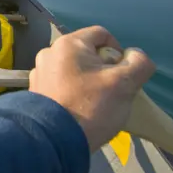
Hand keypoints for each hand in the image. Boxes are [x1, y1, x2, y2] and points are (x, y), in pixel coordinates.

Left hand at [28, 25, 155, 151]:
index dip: (118, 50)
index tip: (122, 72)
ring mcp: (38, 71)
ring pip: (72, 69)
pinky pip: (59, 83)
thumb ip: (137, 63)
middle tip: (110, 89)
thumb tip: (133, 55)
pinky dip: (71, 91)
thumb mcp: (124, 83)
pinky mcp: (35, 90)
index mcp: (68, 44)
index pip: (101, 34)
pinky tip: (77, 108)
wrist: (54, 138)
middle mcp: (49, 52)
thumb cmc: (90, 106)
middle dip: (102, 68)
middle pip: (85, 52)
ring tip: (94, 102)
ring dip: (86, 80)